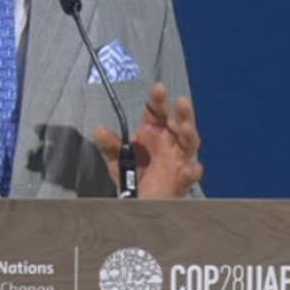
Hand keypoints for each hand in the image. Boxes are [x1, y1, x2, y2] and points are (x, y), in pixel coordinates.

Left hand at [94, 82, 203, 197]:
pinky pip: (191, 173)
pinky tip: (189, 169)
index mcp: (154, 130)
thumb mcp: (118, 158)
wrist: (140, 200)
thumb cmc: (133, 172)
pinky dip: (192, 170)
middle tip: (181, 102)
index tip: (158, 89)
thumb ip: (110, 144)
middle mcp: (170, 140)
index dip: (159, 100)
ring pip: (189, 143)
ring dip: (189, 135)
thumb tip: (98, 130)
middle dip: (182, 112)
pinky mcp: (183, 178)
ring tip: (185, 128)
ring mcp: (179, 158)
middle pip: (179, 122)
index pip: (157, 110)